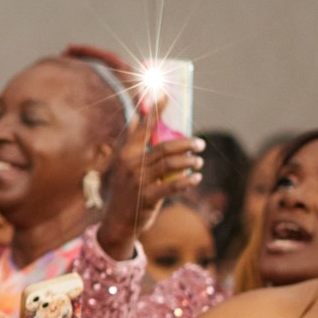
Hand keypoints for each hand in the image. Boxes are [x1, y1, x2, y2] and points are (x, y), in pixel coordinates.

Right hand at [98, 102, 204, 260]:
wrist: (117, 222)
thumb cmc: (127, 191)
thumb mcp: (126, 166)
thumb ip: (135, 144)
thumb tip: (140, 118)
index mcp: (126, 153)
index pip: (143, 127)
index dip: (155, 110)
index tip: (165, 94)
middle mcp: (130, 164)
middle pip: (164, 147)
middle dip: (186, 144)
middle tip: (200, 144)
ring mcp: (138, 181)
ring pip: (170, 165)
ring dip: (189, 162)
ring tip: (198, 162)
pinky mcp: (147, 197)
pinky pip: (172, 186)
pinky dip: (187, 181)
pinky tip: (196, 178)